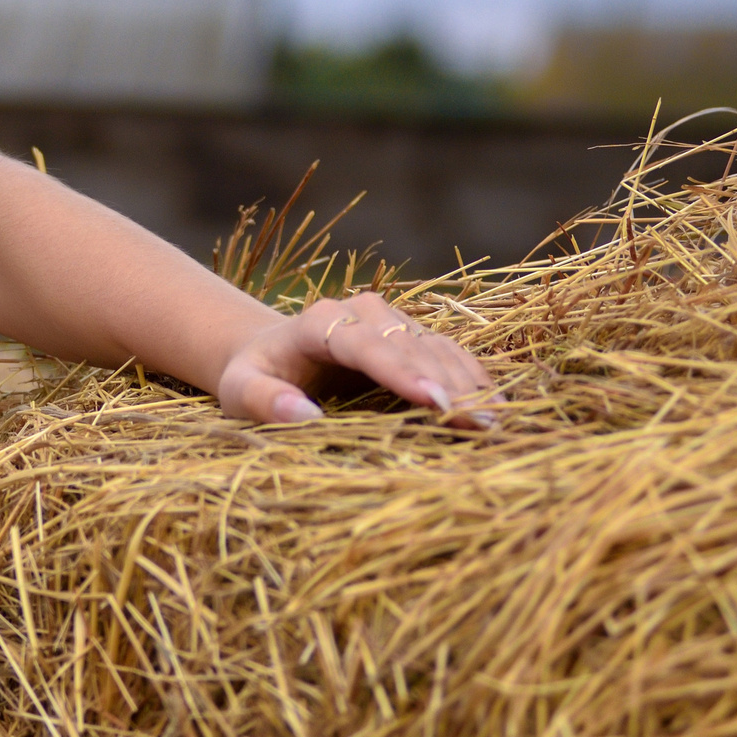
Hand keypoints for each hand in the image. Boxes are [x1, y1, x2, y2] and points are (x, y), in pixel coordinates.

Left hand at [215, 291, 497, 428]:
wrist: (269, 354)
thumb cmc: (253, 377)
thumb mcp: (240, 392)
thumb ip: (265, 401)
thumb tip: (304, 414)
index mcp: (318, 321)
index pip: (366, 344)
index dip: (403, 373)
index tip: (434, 402)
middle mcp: (359, 311)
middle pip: (410, 346)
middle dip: (447, 385)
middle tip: (481, 426)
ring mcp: (390, 319)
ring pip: (436, 347)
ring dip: (468, 383)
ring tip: (496, 423)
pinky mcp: (410, 334)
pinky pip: (448, 352)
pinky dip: (471, 378)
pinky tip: (494, 406)